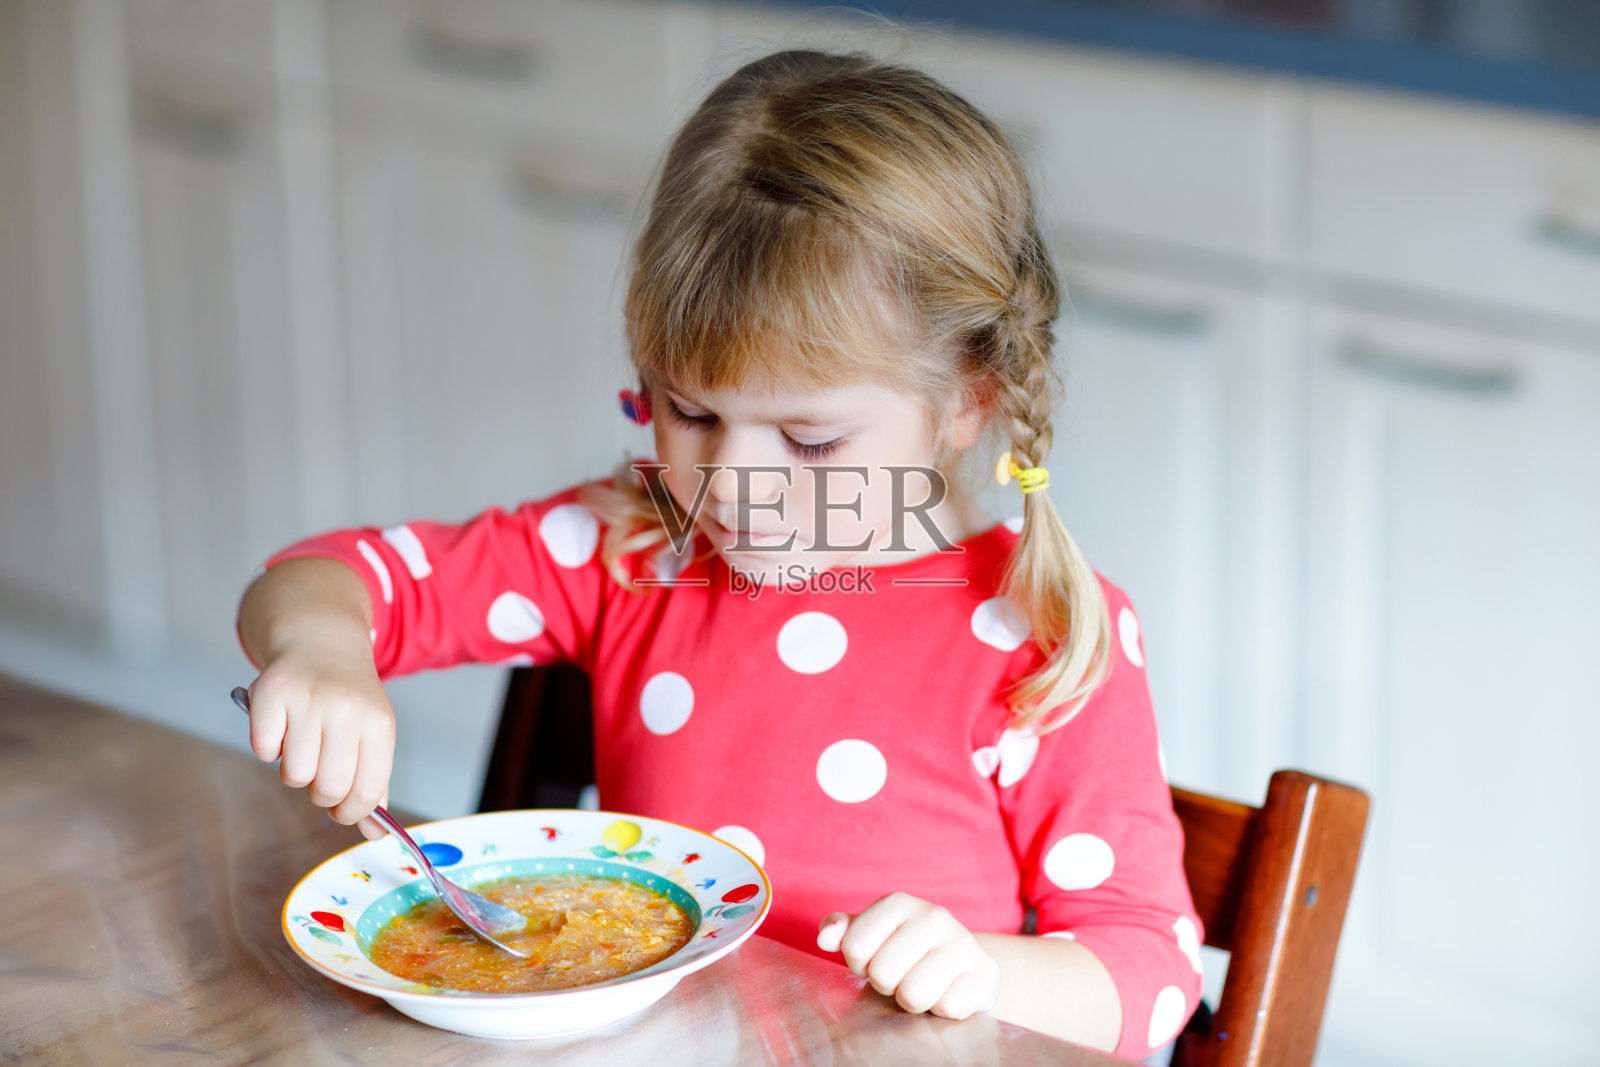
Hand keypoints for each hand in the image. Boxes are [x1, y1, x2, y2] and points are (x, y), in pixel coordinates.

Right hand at [246, 631, 394, 839]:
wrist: (321, 639)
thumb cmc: (347, 697)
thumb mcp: (372, 733)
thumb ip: (373, 784)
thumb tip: (374, 835)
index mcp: (379, 724)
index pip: (367, 792)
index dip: (351, 812)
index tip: (343, 807)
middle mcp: (347, 709)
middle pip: (328, 789)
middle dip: (320, 793)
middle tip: (320, 769)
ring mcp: (308, 699)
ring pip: (293, 775)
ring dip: (294, 769)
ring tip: (302, 742)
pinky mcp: (271, 692)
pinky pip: (262, 750)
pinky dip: (268, 746)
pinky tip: (281, 724)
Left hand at [817, 892, 999, 1019]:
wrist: (964, 969)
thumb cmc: (906, 953)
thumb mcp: (872, 937)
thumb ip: (844, 932)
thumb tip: (825, 937)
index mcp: (899, 903)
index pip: (854, 947)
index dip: (860, 965)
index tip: (876, 960)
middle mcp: (934, 916)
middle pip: (882, 973)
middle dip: (887, 986)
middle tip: (901, 977)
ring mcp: (963, 943)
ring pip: (914, 994)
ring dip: (913, 1002)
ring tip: (922, 987)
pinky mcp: (986, 973)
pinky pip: (947, 1007)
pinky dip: (942, 1010)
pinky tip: (947, 994)